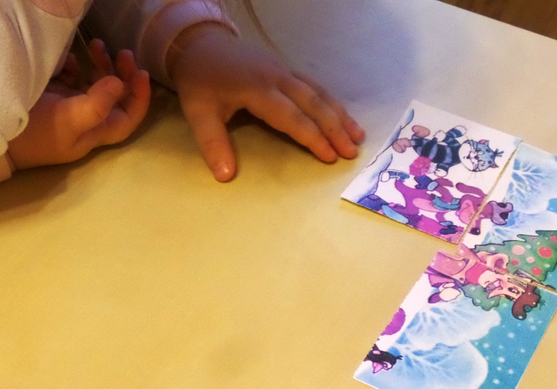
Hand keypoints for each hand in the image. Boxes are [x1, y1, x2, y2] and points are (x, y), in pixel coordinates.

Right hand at [8, 40, 150, 169]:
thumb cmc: (34, 133)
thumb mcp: (68, 120)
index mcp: (95, 132)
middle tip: (123, 52)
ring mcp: (68, 106)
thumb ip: (96, 104)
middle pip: (114, 97)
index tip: (140, 73)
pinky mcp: (51, 96)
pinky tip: (70, 59)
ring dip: (100, 65)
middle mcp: (86, 120)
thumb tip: (120, 84)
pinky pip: (71, 77)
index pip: (128, 117)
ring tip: (97, 44)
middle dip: (121, 74)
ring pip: (94, 84)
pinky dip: (75, 66)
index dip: (139, 97)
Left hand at [168, 25, 364, 181]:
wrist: (200, 43)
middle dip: (335, 129)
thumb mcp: (198, 112)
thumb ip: (213, 143)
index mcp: (258, 89)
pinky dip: (332, 102)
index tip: (330, 156)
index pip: (292, 117)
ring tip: (358, 136)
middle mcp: (277, 77)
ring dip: (340, 115)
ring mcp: (284, 70)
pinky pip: (315, 86)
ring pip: (319, 93)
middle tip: (352, 152)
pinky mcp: (286, 68)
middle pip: (314, 104)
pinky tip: (343, 116)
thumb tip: (225, 176)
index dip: (312, 137)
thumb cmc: (200, 81)